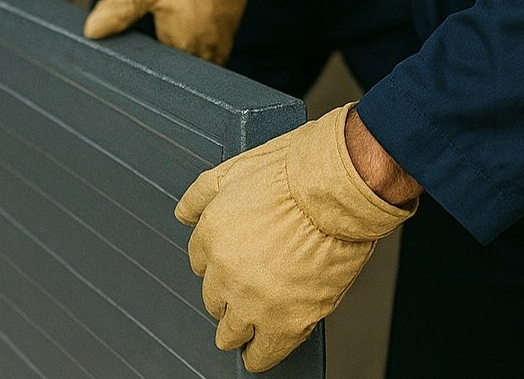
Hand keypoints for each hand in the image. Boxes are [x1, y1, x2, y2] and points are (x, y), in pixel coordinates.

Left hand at [175, 104, 416, 371]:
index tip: (235, 258)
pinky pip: (261, 355)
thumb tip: (183, 213)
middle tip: (252, 280)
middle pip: (213, 297)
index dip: (220, 259)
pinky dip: (259, 355)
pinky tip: (259, 351)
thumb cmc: (299, 171)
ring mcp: (253, 300)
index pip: (200, 261)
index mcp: (212, 234)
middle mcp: (225, 271)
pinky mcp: (286, 321)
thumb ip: (202, 193)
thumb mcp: (237, 168)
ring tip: (252, 321)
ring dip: (238, 326)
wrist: (339, 188)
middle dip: (229, 290)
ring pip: (230, 331)